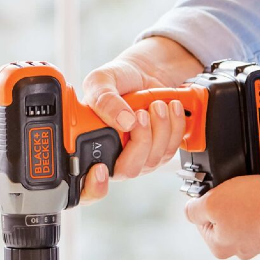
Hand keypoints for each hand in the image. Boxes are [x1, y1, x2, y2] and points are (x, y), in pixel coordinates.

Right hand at [78, 53, 188, 202]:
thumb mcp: (101, 81)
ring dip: (160, 129)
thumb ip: (104, 99)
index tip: (100, 170)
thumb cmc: (117, 80)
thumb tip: (123, 120)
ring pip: (153, 159)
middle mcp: (113, 156)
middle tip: (141, 114)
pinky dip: (175, 126)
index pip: (84, 184)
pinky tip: (170, 108)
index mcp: (89, 145)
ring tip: (156, 104)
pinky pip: (171, 148)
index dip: (92, 186)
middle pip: (128, 170)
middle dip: (140, 142)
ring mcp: (139, 157)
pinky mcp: (159, 150)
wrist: (143, 73)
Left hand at [184, 177, 259, 258]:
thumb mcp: (212, 203)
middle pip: (222, 213)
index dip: (206, 200)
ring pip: (244, 208)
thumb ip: (193, 209)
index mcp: (219, 246)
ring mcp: (259, 237)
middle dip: (229, 197)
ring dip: (248, 195)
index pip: (199, 218)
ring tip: (256, 190)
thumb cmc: (256, 206)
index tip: (218, 192)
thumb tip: (190, 209)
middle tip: (238, 190)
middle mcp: (238, 247)